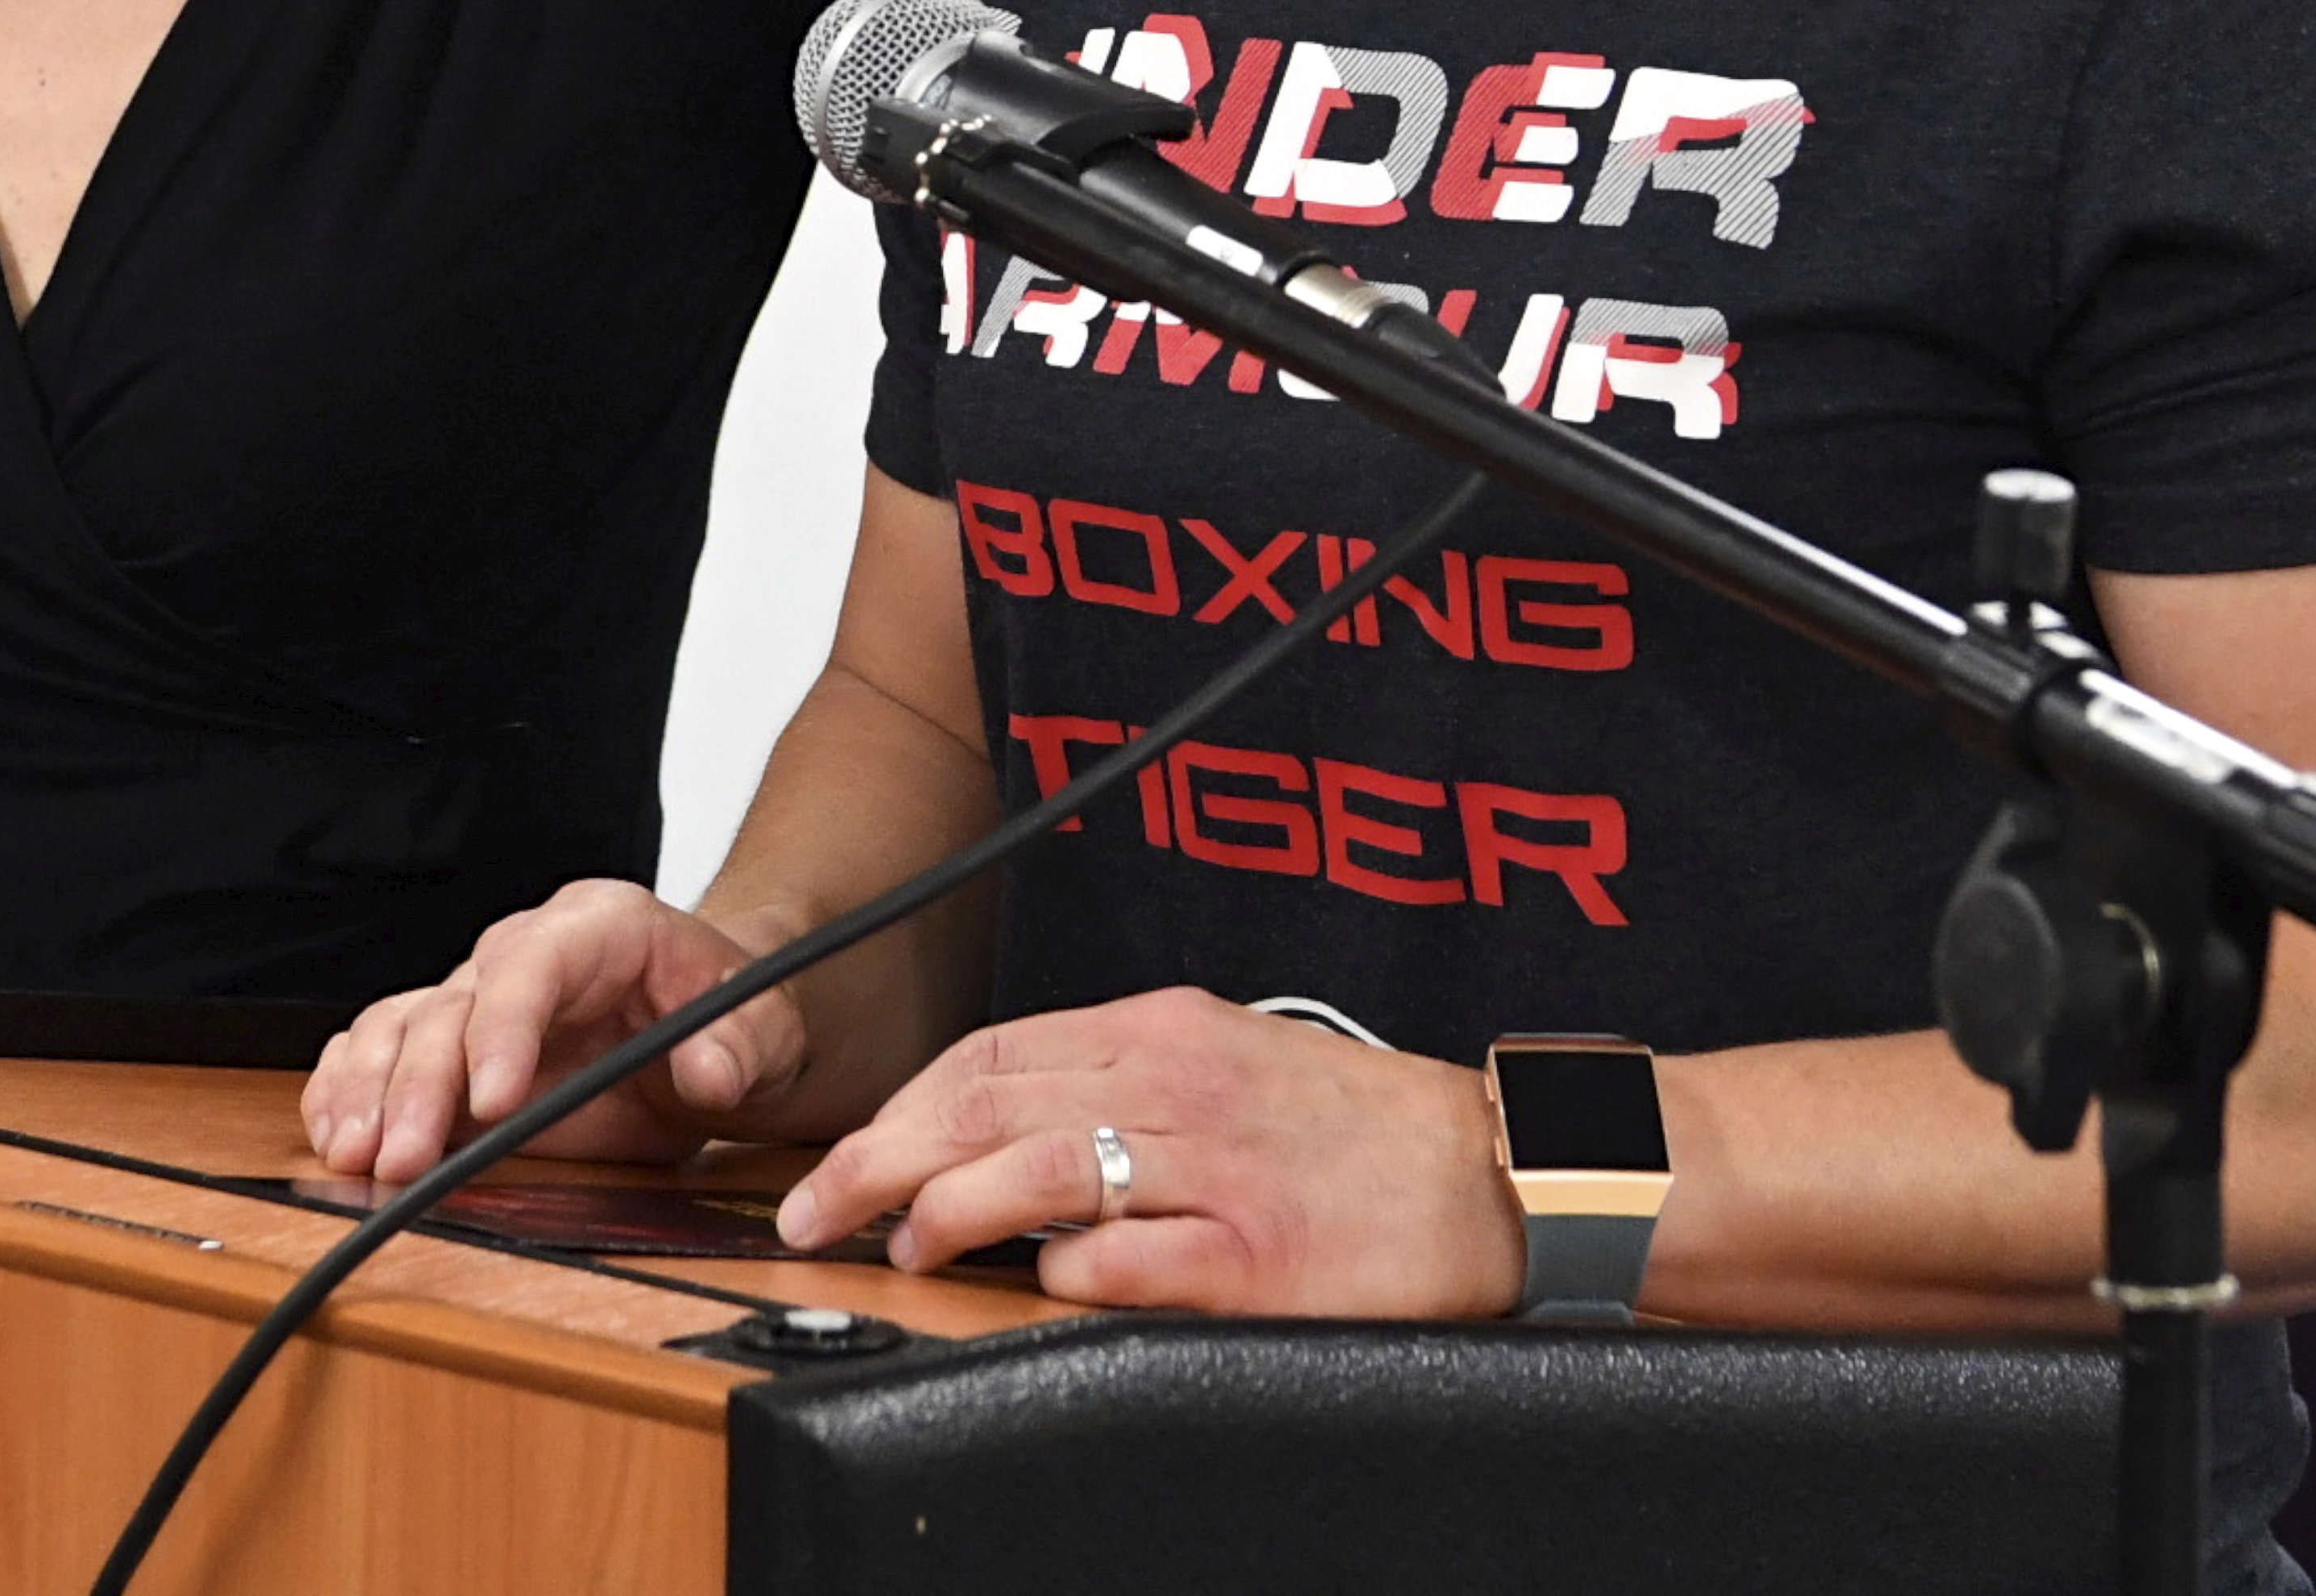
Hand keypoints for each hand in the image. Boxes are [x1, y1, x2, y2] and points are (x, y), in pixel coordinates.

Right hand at [302, 879, 808, 1185]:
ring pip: (401, 1026)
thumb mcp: (766, 1028)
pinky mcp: (454, 1049)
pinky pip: (381, 1052)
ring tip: (355, 1153)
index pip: (534, 963)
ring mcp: (482, 1000)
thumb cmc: (732, 1015)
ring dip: (369, 1091)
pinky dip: (350, 1090)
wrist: (716, 1029)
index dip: (503, 1028)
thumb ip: (744, 1045)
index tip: (492, 1101)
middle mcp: (525, 954)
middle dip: (421, 1085)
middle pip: (453, 1005)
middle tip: (403, 1157)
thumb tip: (710, 1070)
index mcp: (600, 927)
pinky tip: (336, 1131)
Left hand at [775, 988, 1530, 1317]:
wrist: (1498, 1170)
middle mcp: (1177, 1083)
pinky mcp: (1255, 1254)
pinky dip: (1068, 1268)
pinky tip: (1035, 1283)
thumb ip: (1120, 1083)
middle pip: (989, 1103)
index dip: (901, 1106)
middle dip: (883, 1157)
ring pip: (1040, 1167)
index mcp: (1164, 1032)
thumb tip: (1001, 1128)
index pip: (992, 1053)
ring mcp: (1214, 1168)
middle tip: (817, 1207)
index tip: (841, 1155)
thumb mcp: (1227, 1064)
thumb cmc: (1359, 1131)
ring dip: (949, 1209)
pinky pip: (1132, 1256)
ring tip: (901, 1244)